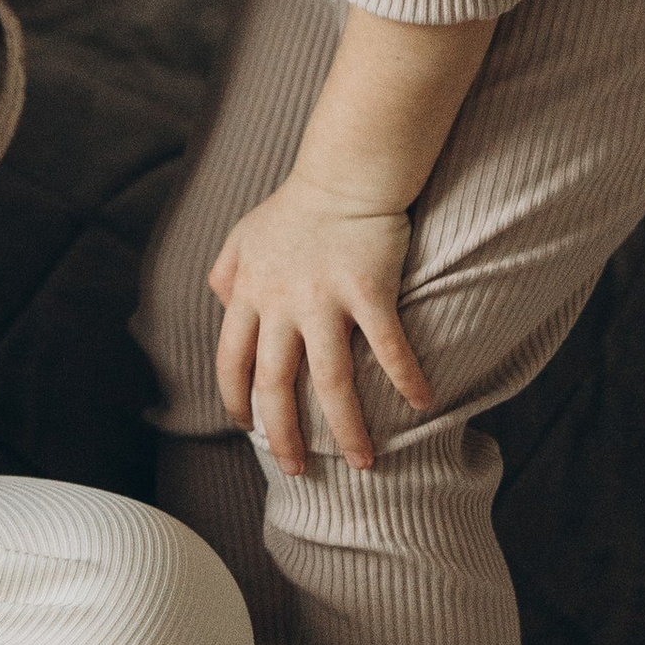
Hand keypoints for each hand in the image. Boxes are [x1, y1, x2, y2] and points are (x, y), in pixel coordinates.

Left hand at [209, 178, 432, 476]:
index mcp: (249, 292)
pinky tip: (422, 407)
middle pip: (275, 384)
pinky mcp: (368, 290)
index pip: (231, 360)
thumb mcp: (243, 237)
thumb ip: (226, 274)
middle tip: (297, 471)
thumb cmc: (295, 208)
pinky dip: (406, 379)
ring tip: (362, 464)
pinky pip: (388, 346)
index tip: (245, 428)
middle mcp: (281, 302)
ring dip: (347, 429)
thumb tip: (223, 308)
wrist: (343, 174)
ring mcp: (324, 298)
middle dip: (284, 435)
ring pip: (331, 380)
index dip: (236, 399)